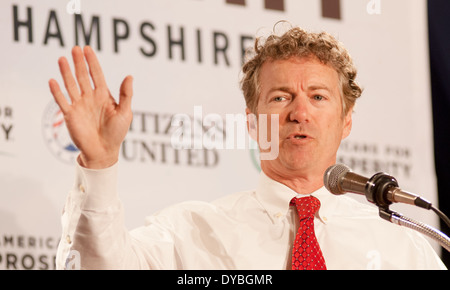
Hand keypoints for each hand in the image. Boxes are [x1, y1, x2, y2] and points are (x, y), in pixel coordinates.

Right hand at [48, 46, 132, 168]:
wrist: (104, 151)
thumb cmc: (117, 133)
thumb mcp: (125, 113)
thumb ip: (126, 95)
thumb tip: (130, 76)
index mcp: (103, 96)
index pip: (96, 75)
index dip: (92, 62)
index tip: (87, 49)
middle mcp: (90, 98)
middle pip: (83, 76)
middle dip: (79, 63)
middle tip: (75, 48)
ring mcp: (79, 105)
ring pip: (71, 85)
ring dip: (66, 73)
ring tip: (62, 59)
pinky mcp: (70, 115)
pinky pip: (62, 101)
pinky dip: (57, 92)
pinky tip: (53, 80)